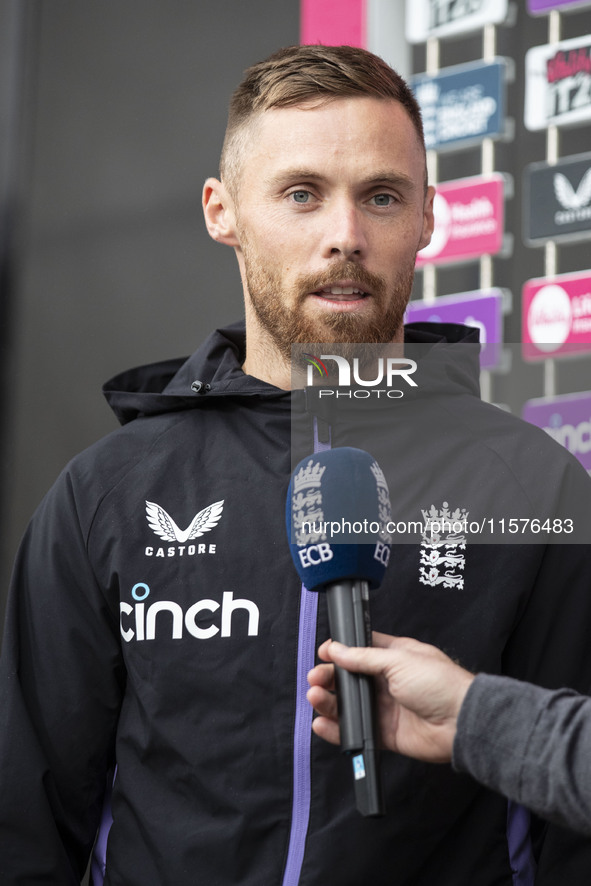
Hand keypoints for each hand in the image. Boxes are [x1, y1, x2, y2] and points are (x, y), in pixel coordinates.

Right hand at [307, 632, 473, 762]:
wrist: (461, 721)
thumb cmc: (440, 683)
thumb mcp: (398, 660)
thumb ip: (363, 657)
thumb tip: (337, 649)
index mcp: (393, 656)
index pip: (360, 650)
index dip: (340, 651)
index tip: (324, 654)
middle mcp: (387, 681)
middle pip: (349, 679)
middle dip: (329, 678)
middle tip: (316, 678)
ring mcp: (385, 707)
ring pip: (349, 705)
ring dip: (329, 701)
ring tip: (315, 697)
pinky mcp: (385, 733)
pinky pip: (356, 730)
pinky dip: (337, 729)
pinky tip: (322, 723)